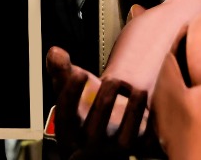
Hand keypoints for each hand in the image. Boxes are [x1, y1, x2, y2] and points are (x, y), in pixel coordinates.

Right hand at [46, 45, 148, 159]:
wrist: (110, 134)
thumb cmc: (87, 110)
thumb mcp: (72, 93)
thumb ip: (61, 73)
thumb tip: (54, 51)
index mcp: (68, 134)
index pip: (66, 118)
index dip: (71, 95)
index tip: (79, 73)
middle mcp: (88, 148)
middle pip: (93, 131)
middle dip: (103, 104)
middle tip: (112, 80)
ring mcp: (112, 154)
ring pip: (122, 141)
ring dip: (130, 113)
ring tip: (137, 89)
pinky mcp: (134, 151)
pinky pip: (143, 142)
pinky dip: (146, 121)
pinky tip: (144, 97)